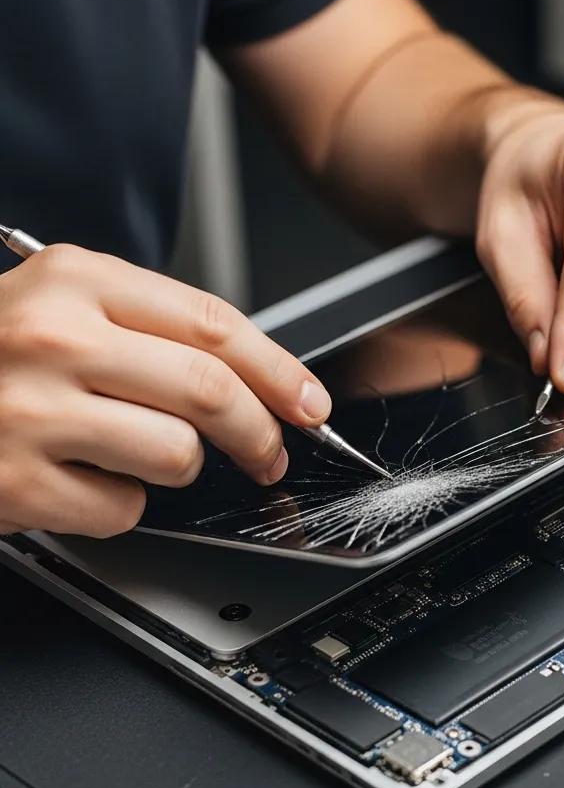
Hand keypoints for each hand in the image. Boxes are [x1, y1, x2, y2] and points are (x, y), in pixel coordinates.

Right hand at [0, 245, 332, 536]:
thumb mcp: (62, 309)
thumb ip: (152, 331)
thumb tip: (260, 381)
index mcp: (75, 280)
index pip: (214, 324)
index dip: (279, 371)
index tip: (310, 405)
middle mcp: (52, 336)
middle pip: (211, 391)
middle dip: (260, 434)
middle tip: (269, 455)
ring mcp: (29, 410)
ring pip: (177, 454)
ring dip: (176, 468)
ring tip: (128, 455)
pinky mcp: (14, 480)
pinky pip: (123, 507)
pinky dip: (117, 504)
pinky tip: (76, 479)